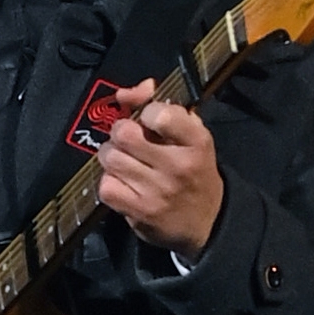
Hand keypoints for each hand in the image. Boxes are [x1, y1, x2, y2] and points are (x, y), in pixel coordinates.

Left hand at [94, 78, 223, 259]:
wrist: (207, 222)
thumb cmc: (194, 170)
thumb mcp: (190, 134)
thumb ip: (159, 104)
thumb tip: (126, 92)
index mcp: (196, 141)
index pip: (159, 113)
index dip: (144, 111)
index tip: (148, 120)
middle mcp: (178, 166)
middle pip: (124, 133)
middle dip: (120, 132)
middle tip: (128, 140)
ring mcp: (158, 191)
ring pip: (110, 158)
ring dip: (112, 156)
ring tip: (125, 162)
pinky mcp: (140, 212)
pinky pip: (106, 186)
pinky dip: (110, 182)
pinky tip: (123, 183)